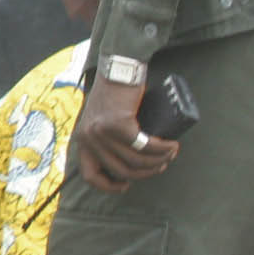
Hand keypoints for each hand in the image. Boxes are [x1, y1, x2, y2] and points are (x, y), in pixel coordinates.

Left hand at [76, 74, 174, 192]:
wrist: (118, 69)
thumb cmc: (114, 94)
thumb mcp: (101, 120)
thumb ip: (106, 139)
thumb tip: (128, 161)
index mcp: (82, 139)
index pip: (89, 175)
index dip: (108, 186)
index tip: (126, 185)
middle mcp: (88, 138)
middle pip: (121, 170)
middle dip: (146, 172)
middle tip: (161, 164)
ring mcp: (102, 132)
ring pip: (136, 160)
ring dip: (158, 160)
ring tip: (170, 153)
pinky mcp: (118, 124)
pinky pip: (144, 145)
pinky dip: (161, 148)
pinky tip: (170, 145)